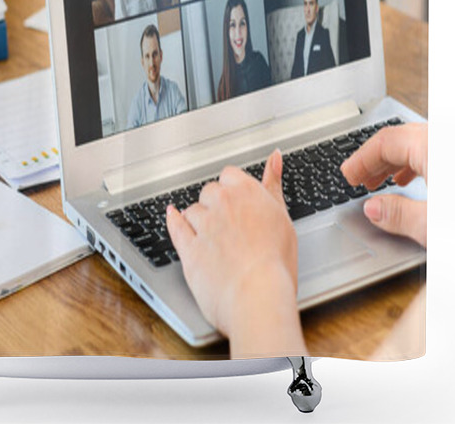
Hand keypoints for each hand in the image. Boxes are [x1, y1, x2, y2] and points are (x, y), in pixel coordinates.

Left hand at [167, 151, 306, 357]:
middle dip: (216, 205)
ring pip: (193, 210)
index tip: (237, 201)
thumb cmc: (276, 263)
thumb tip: (275, 157)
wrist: (258, 296)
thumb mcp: (282, 217)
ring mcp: (203, 226)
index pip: (229, 175)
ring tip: (212, 236)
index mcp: (246, 193)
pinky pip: (176, 227)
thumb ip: (273, 184)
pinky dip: (173, 220)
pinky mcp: (188, 248)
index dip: (233, 189)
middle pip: (209, 192)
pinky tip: (173, 216)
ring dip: (199, 219)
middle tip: (228, 224)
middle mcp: (222, 204)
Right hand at [341, 123, 426, 246]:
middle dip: (376, 160)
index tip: (348, 175)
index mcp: (431, 144)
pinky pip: (438, 150)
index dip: (360, 160)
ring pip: (421, 143)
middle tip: (359, 179)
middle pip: (401, 139)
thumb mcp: (435, 225)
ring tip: (384, 182)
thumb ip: (400, 215)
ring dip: (398, 161)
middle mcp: (446, 138)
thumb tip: (373, 209)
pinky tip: (416, 181)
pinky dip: (421, 162)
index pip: (385, 142)